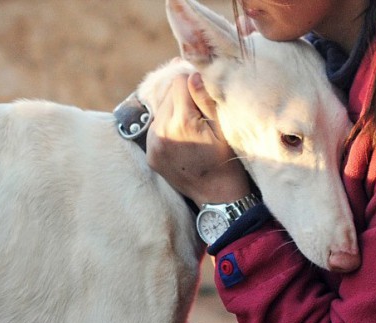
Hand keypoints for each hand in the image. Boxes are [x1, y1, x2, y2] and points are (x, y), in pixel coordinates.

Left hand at [145, 73, 252, 204]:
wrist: (217, 195)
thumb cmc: (226, 160)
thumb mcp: (224, 128)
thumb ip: (206, 99)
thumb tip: (192, 74)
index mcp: (181, 123)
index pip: (179, 81)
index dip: (194, 83)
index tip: (205, 97)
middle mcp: (160, 132)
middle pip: (167, 94)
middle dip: (184, 98)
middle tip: (201, 115)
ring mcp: (152, 145)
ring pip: (160, 110)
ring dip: (175, 112)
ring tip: (193, 129)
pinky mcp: (149, 154)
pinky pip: (156, 127)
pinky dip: (168, 127)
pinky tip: (183, 139)